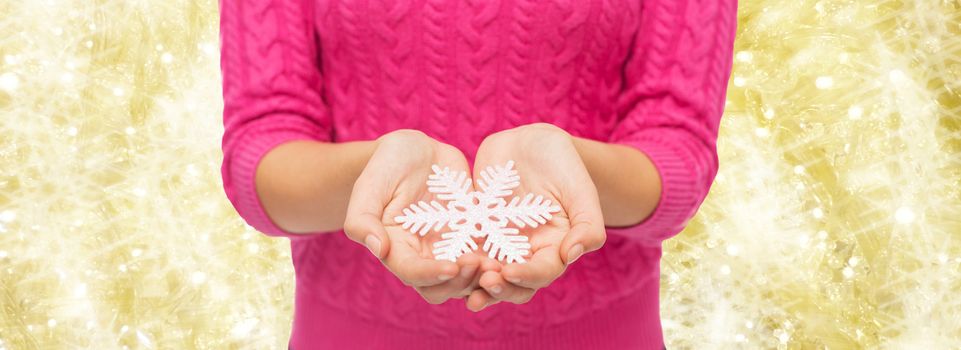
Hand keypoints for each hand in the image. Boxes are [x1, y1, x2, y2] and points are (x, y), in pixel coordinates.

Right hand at [343, 130, 482, 303]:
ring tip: (499, 263)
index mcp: (395, 249)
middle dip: (461, 282)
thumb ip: (363, 218)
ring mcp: (449, 249)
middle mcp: (422, 256)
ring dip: (483, 277)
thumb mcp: (370, 185)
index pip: (412, 273)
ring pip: (467, 279)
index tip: (452, 266)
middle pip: (442, 287)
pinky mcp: (472, 237)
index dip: (431, 274)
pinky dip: (499, 260)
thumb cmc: (387, 165)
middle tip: (480, 264)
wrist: (416, 150)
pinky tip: (513, 251)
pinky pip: (488, 256)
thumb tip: (378, 249)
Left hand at [465, 123, 606, 310]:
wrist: (531, 143)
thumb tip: (573, 254)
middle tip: (484, 283)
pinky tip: (441, 262)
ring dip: (474, 282)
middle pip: (514, 283)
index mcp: (555, 247)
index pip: (543, 272)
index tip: (510, 272)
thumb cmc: (563, 163)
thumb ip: (588, 223)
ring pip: (486, 273)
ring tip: (461, 283)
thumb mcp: (580, 189)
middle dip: (499, 287)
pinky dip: (455, 259)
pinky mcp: (477, 230)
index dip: (528, 276)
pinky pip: (464, 249)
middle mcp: (526, 252)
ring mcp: (499, 243)